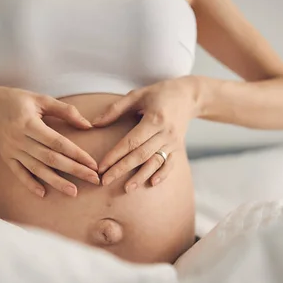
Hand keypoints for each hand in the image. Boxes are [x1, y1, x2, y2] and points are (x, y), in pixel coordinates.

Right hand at [0, 85, 99, 196]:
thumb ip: (65, 111)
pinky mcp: (7, 158)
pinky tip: (44, 194)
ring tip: (74, 192)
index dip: (77, 154)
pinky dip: (30, 184)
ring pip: (37, 169)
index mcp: (30, 123)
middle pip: (51, 158)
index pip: (58, 142)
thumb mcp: (40, 99)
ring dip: (56, 182)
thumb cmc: (17, 100)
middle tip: (94, 180)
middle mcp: (20, 139)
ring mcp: (13, 151)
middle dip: (74, 170)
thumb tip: (88, 125)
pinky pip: (19, 174)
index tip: (93, 164)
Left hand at [92, 77, 199, 191]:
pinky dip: (162, 174)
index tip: (102, 166)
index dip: (115, 155)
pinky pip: (170, 164)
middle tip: (106, 181)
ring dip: (141, 176)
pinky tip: (151, 183)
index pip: (131, 142)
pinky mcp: (178, 147)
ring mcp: (173, 142)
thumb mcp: (137, 94)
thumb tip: (94, 123)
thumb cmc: (159, 93)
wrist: (188, 96)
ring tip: (127, 188)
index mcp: (154, 119)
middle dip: (122, 169)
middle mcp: (165, 133)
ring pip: (155, 162)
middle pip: (141, 155)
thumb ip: (115, 109)